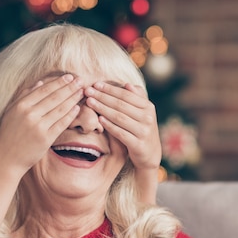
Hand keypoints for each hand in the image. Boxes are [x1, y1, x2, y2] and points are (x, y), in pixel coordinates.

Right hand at [0, 74, 83, 176]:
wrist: (7, 158)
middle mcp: (30, 115)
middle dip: (70, 88)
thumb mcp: (11, 111)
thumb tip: (40, 82)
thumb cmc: (9, 134)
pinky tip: (77, 108)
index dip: (59, 82)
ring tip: (82, 92)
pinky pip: (61, 124)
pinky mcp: (45, 139)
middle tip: (81, 81)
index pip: (44, 90)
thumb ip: (24, 96)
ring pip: (60, 109)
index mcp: (21, 106)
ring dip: (73, 99)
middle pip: (55, 97)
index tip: (70, 77)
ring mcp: (38, 127)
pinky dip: (70, 115)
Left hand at [84, 82, 160, 203]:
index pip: (126, 95)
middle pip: (121, 105)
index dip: (110, 89)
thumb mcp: (142, 113)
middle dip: (102, 97)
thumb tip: (127, 84)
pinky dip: (109, 125)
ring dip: (103, 108)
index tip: (96, 84)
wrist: (150, 153)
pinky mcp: (137, 144)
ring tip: (90, 102)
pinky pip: (120, 133)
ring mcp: (143, 131)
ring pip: (119, 117)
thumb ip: (136, 98)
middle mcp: (147, 118)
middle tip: (88, 91)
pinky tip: (99, 120)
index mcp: (148, 107)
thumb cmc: (141, 129)